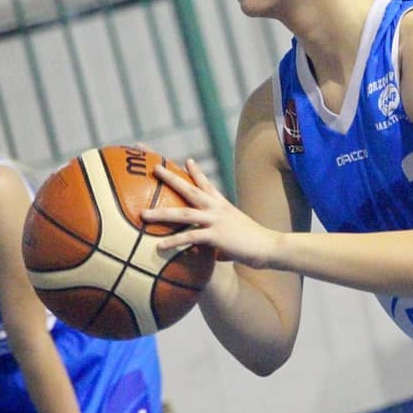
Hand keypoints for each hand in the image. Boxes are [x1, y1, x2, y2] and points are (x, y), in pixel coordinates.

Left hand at [145, 157, 279, 269]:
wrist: (270, 246)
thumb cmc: (254, 244)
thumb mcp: (235, 234)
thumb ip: (220, 239)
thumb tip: (214, 252)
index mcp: (222, 205)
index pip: (206, 183)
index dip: (195, 171)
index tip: (186, 160)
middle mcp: (217, 208)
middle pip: (189, 188)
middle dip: (170, 177)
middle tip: (154, 167)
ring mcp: (216, 220)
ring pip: (183, 212)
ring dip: (161, 213)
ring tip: (142, 214)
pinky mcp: (216, 236)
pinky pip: (190, 237)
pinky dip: (173, 241)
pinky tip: (159, 247)